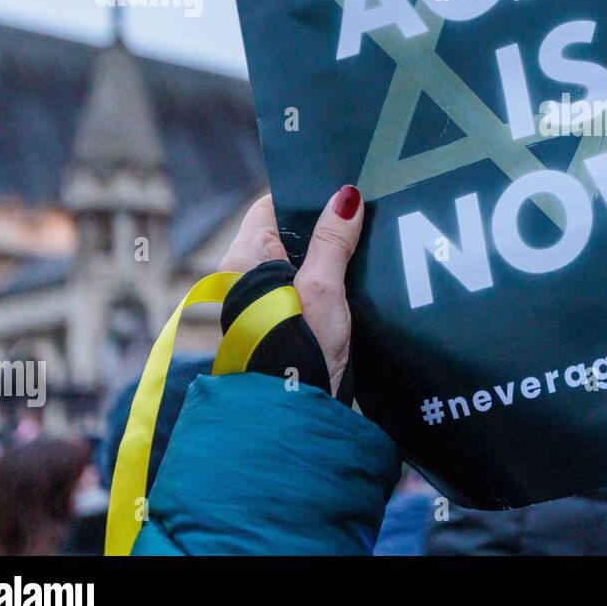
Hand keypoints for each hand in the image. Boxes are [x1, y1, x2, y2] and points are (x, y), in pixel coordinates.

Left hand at [219, 187, 365, 394]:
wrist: (294, 413)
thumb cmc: (297, 354)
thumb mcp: (322, 288)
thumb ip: (332, 241)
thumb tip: (345, 197)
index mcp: (241, 260)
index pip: (271, 206)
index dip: (306, 197)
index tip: (342, 192)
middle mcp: (245, 276)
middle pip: (288, 232)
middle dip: (324, 225)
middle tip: (364, 215)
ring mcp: (263, 299)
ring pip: (301, 258)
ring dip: (330, 254)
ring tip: (365, 244)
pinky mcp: (283, 318)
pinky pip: (306, 283)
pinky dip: (329, 278)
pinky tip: (356, 279)